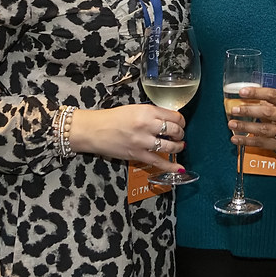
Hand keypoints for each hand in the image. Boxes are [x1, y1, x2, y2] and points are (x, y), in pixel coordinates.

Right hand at [69, 105, 185, 170]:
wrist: (94, 130)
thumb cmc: (113, 118)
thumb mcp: (136, 108)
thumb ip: (153, 113)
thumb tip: (169, 120)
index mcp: (147, 111)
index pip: (174, 116)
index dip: (181, 121)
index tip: (180, 123)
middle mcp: (147, 125)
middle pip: (175, 130)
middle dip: (180, 133)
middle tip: (179, 134)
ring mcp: (143, 142)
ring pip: (170, 146)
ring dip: (178, 147)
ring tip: (178, 145)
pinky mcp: (138, 155)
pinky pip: (159, 162)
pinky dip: (171, 166)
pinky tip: (180, 168)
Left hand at [227, 86, 275, 152]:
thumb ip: (266, 101)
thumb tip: (244, 98)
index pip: (272, 95)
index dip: (256, 93)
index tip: (242, 92)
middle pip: (267, 112)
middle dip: (248, 111)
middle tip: (234, 110)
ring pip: (263, 129)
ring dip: (245, 127)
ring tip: (232, 124)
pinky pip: (261, 143)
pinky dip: (246, 141)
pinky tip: (236, 138)